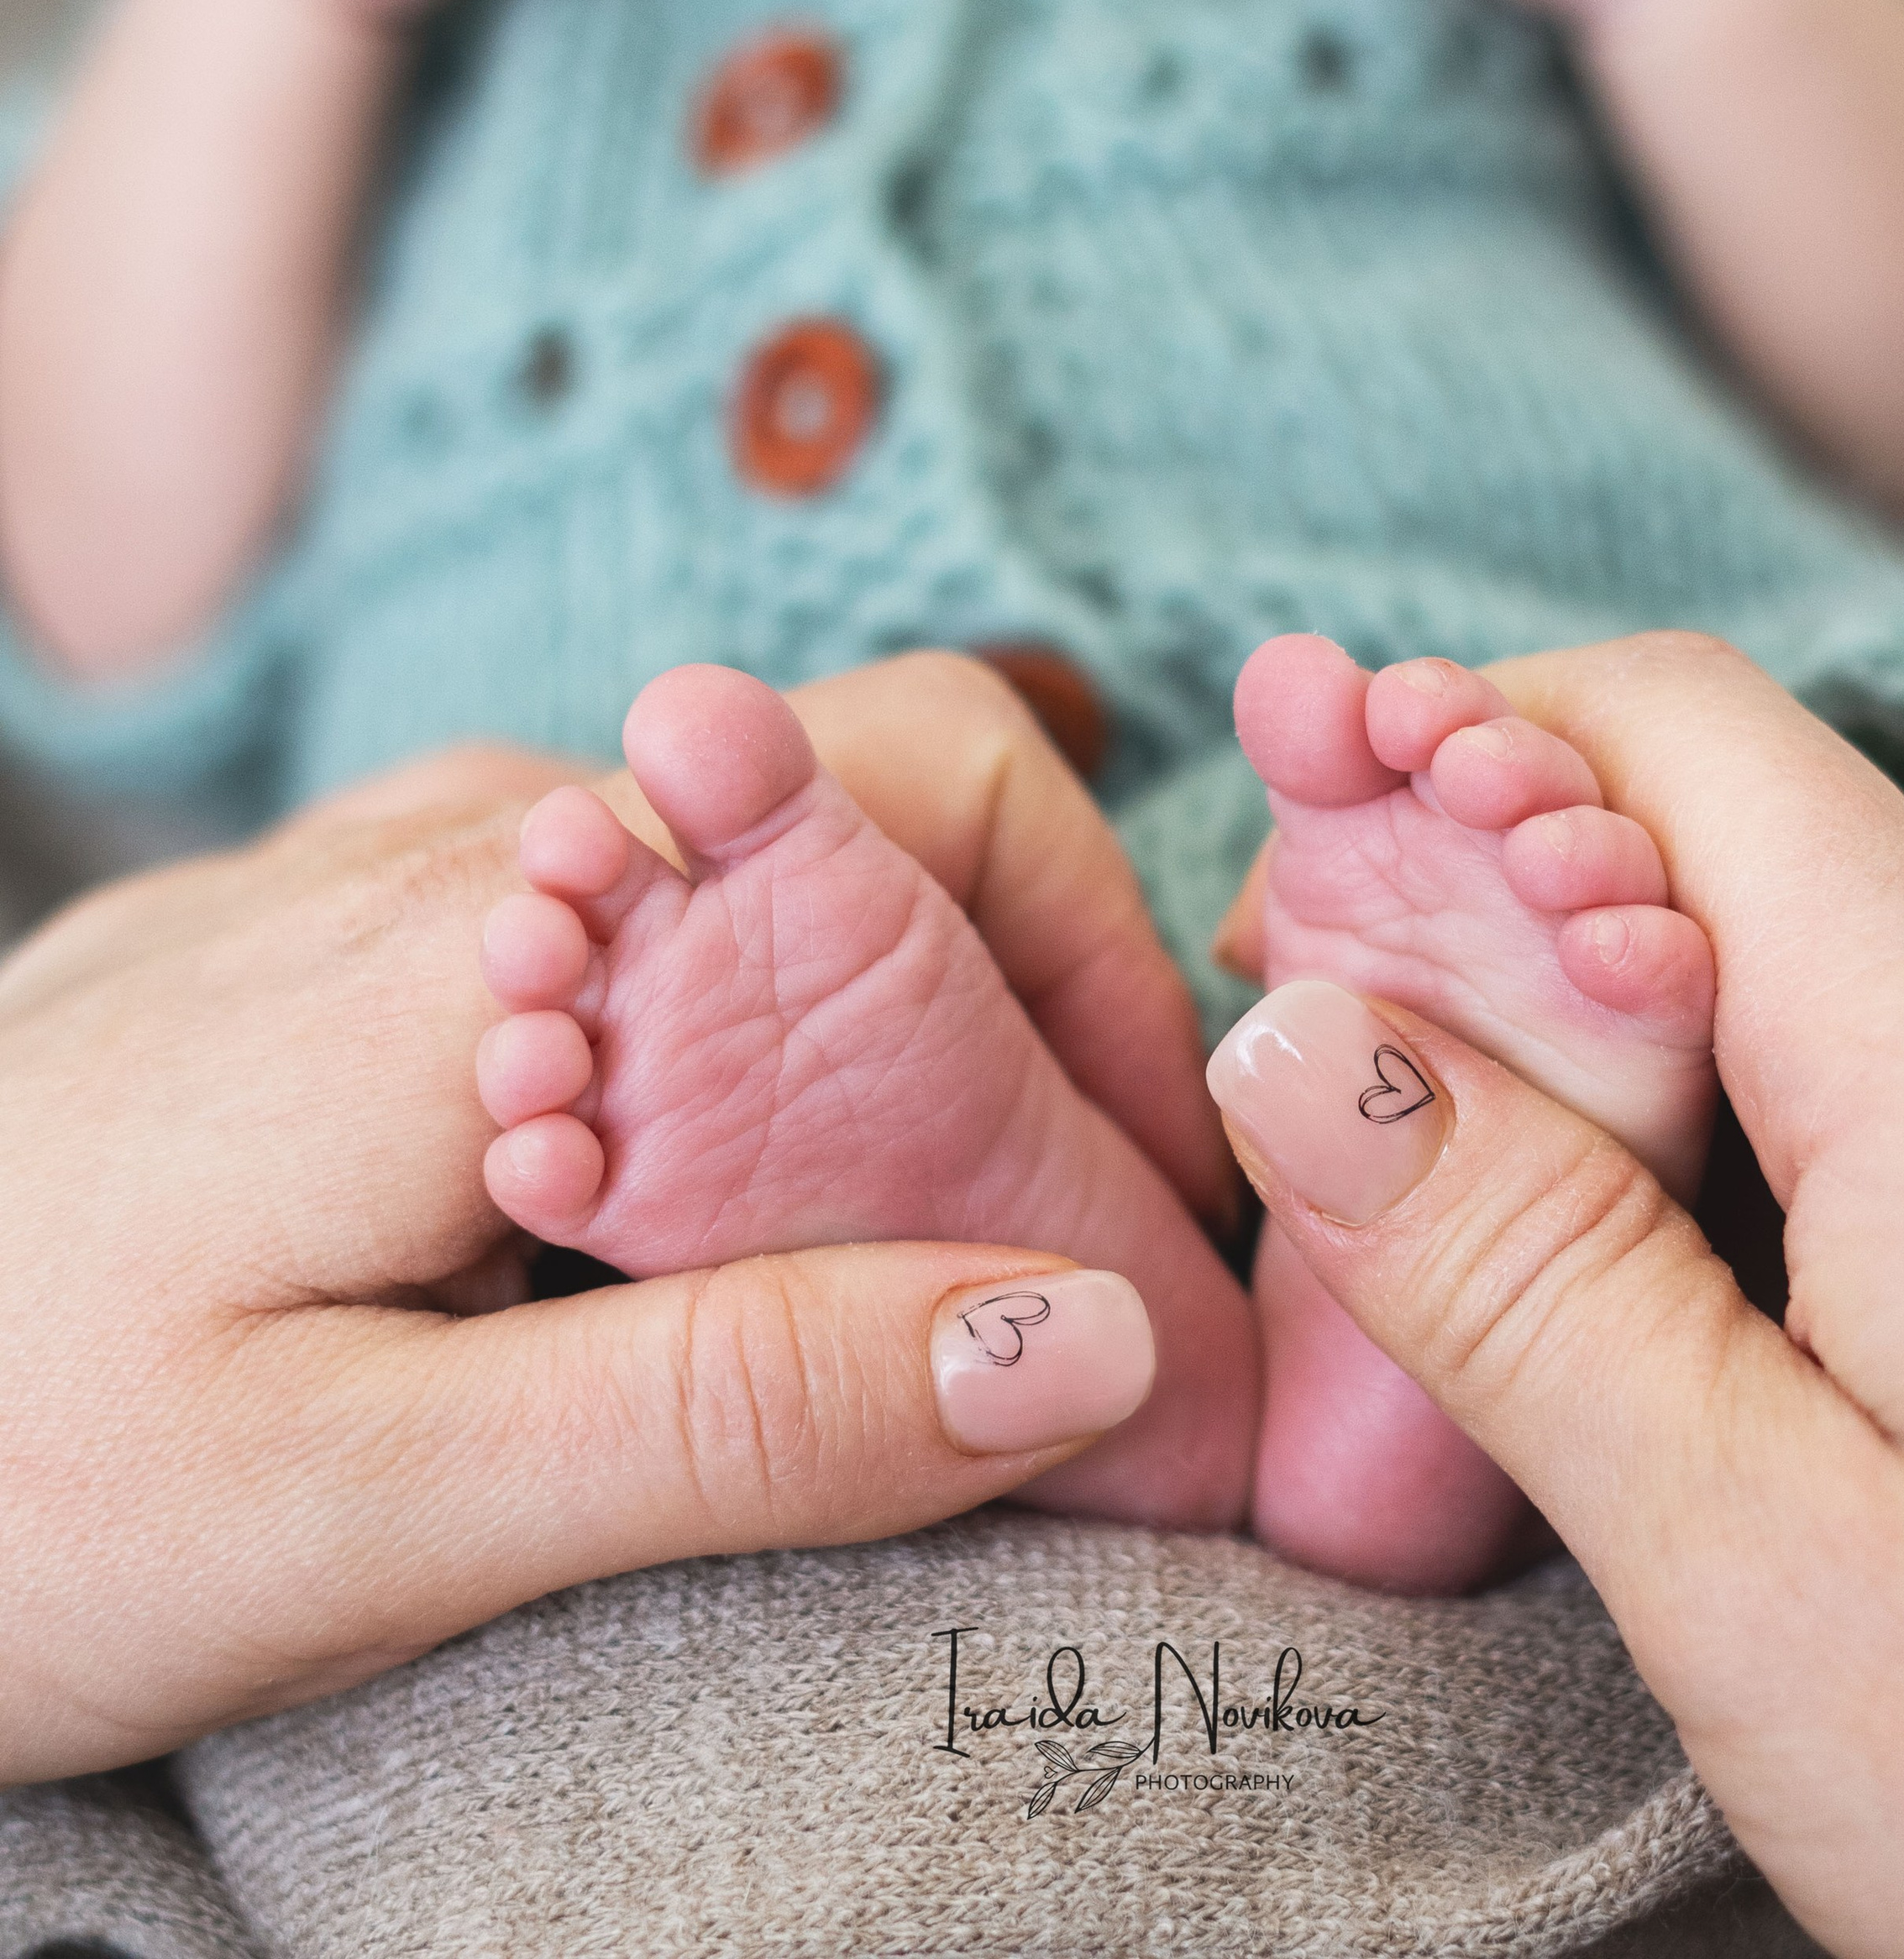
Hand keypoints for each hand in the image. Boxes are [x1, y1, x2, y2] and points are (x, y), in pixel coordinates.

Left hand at [0, 705, 1164, 1787]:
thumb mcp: (369, 1515)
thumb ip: (737, 1407)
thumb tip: (1088, 1331)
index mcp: (515, 924)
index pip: (942, 810)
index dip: (1101, 992)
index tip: (1144, 1241)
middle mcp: (479, 829)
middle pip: (874, 822)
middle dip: (1013, 1033)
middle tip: (1035, 1300)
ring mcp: (399, 857)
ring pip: (751, 880)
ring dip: (868, 1057)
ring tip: (866, 1299)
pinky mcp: (338, 925)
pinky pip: (615, 924)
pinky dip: (724, 1057)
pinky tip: (665, 1240)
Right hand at [1206, 632, 1903, 1958]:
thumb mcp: (1756, 1564)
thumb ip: (1510, 1274)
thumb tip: (1295, 1037)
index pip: (1662, 729)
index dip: (1450, 752)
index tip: (1302, 900)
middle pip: (1734, 820)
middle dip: (1504, 881)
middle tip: (1335, 1038)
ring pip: (1822, 931)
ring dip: (1618, 986)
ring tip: (1462, 1130)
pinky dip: (1772, 1040)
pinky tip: (1736, 1075)